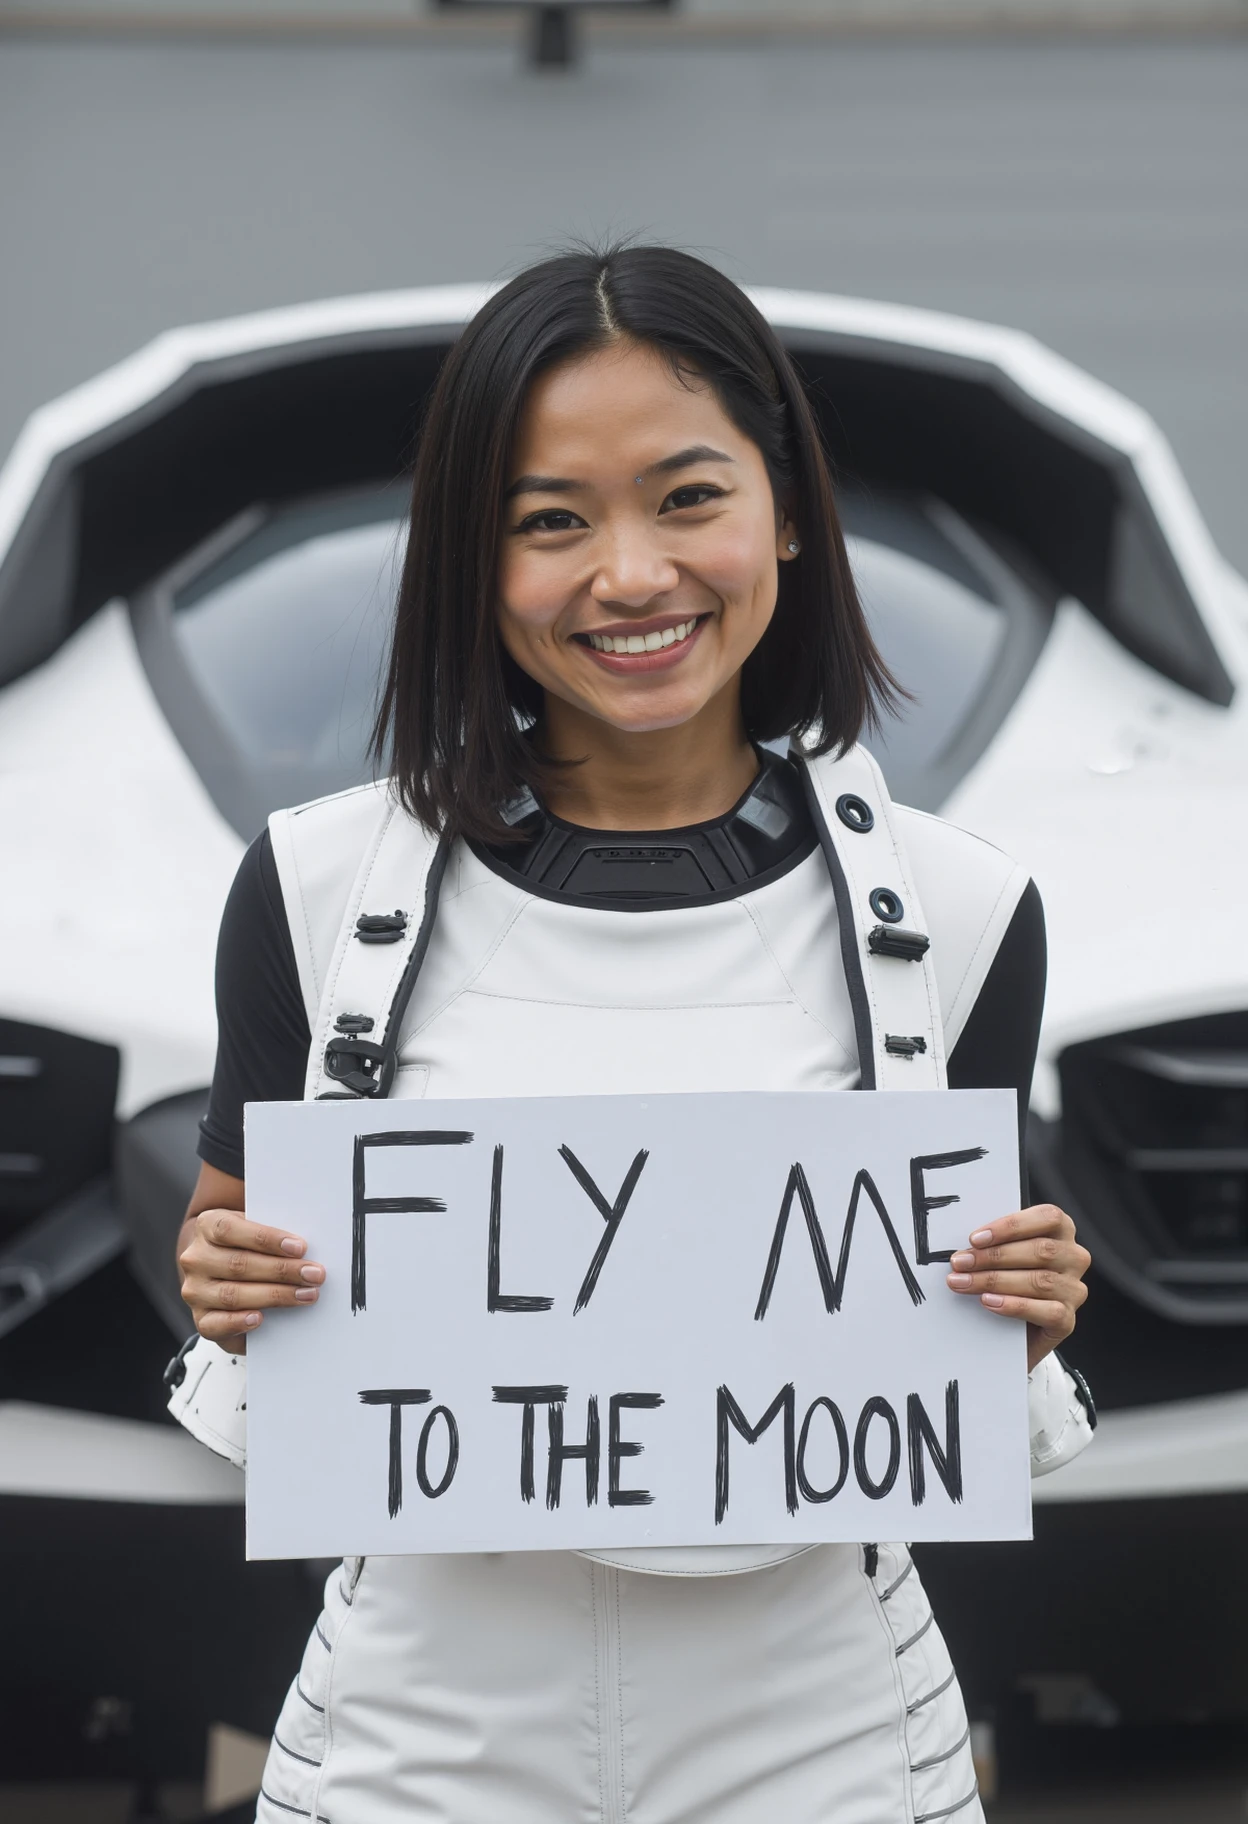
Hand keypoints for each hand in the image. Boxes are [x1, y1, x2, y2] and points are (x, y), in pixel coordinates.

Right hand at [178, 1208, 324, 1352]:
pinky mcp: (201, 1319)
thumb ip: (272, 1228)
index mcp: (207, 1225)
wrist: (221, 1266)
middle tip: (314, 1274)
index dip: (267, 1239)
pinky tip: (260, 1318)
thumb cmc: (246, 1243)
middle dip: (282, 1271)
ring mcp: (195, 1290)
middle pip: (239, 1265)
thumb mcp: (255, 1226)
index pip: (231, 1230)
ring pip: (233, 1295)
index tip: (300, 1247)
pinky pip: (216, 1324)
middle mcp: (196, 1258)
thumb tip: (303, 1245)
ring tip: (306, 1294)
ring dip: (274, 1296)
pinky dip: (238, 1322)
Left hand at [945, 1203, 1089, 1372]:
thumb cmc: (1008, 1281)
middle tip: (961, 1263)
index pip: (1047, 1217)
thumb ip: (996, 1243)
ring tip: (964, 1283)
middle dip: (994, 1256)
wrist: (1013, 1330)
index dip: (1011, 1226)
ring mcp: (1074, 1290)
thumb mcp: (1004, 1255)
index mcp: (1062, 1232)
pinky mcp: (1067, 1320)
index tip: (976, 1238)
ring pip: (1041, 1281)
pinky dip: (1014, 1305)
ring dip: (995, 1280)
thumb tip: (968, 1245)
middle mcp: (1074, 1258)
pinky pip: (1047, 1311)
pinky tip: (990, 1302)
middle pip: (1041, 1250)